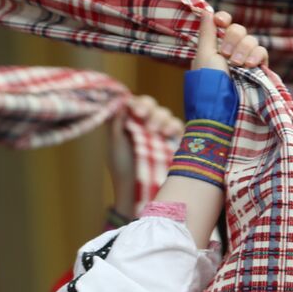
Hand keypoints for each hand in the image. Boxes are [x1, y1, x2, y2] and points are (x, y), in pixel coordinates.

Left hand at [108, 94, 182, 213]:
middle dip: (147, 107)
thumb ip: (116, 123)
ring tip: (152, 129)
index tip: (133, 108)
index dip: (135, 102)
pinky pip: (178, 127)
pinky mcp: (174, 140)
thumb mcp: (114, 144)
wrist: (134, 189)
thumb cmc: (121, 167)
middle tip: (141, 114)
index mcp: (129, 121)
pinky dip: (173, 126)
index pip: (134, 104)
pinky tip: (166, 133)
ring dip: (159, 117)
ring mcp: (161, 130)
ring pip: (165, 114)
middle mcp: (145, 122)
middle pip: (151, 105)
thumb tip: (120, 102)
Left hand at [192, 9, 268, 73]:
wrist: (221, 102)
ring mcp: (244, 58)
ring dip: (242, 49)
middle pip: (237, 29)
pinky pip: (262, 51)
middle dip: (232, 39)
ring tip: (236, 64)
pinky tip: (249, 65)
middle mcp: (230, 49)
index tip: (221, 22)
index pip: (223, 23)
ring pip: (250, 39)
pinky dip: (256, 56)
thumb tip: (206, 10)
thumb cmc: (208, 79)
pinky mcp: (257, 67)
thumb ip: (207, 32)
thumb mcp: (204, 54)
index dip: (224, 19)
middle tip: (225, 55)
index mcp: (214, 45)